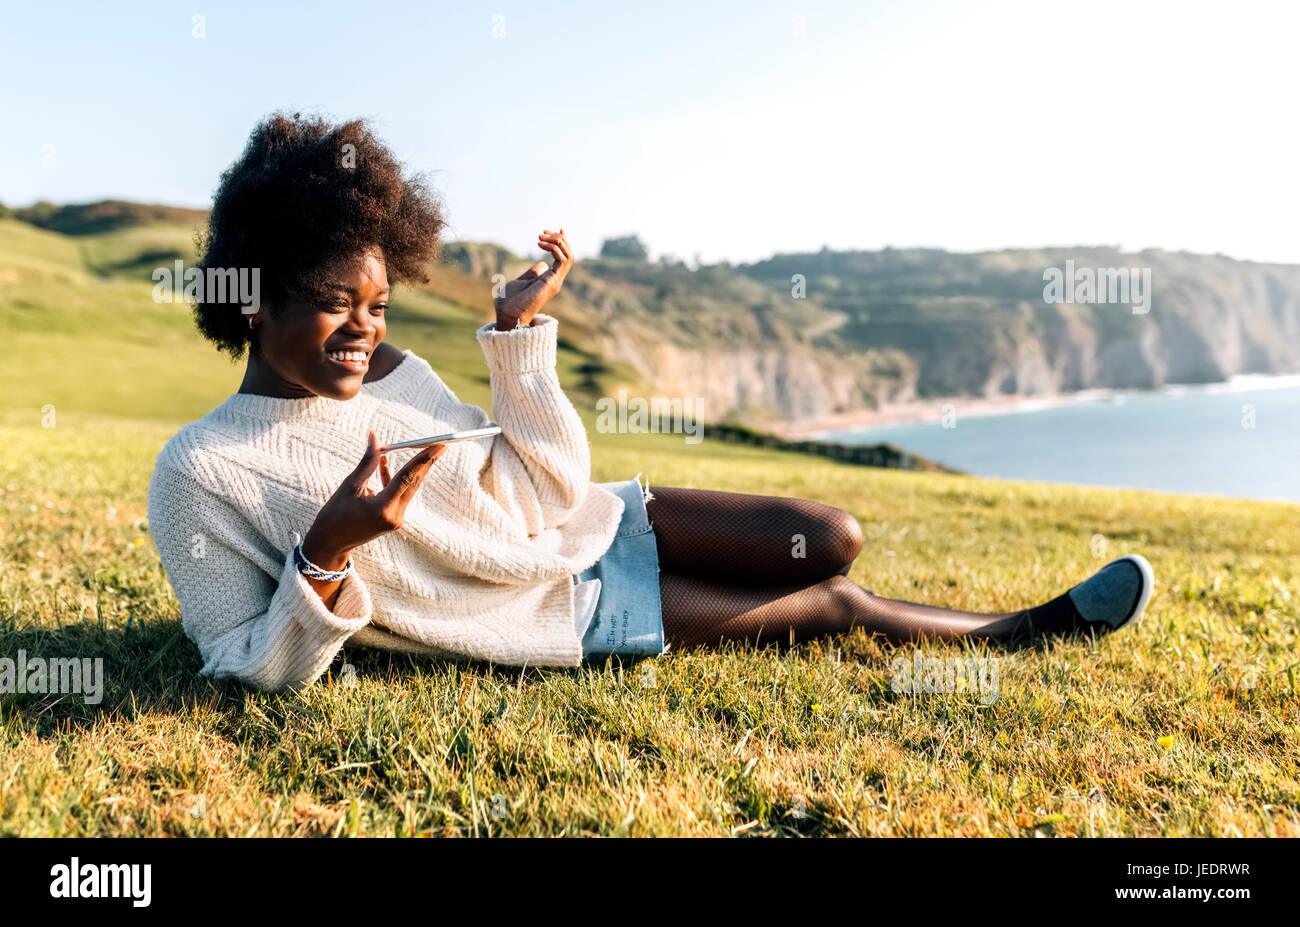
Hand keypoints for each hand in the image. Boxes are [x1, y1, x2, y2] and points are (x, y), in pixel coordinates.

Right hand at [302, 430, 445, 570]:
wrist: (331, 542)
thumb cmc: (336, 513)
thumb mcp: (351, 484)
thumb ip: (368, 461)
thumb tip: (375, 436)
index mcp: (383, 507)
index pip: (407, 478)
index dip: (422, 460)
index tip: (438, 446)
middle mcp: (394, 515)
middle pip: (414, 483)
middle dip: (426, 463)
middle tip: (440, 444)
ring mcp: (397, 520)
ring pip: (409, 489)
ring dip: (411, 469)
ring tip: (419, 448)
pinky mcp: (395, 520)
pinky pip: (400, 495)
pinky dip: (396, 481)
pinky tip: (385, 466)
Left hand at [494, 227, 573, 330]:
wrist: (508, 316)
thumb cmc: (510, 303)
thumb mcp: (521, 281)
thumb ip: (532, 273)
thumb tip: (541, 265)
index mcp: (548, 280)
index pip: (563, 258)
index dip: (561, 242)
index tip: (552, 231)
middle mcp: (555, 280)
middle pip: (569, 254)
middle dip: (559, 239)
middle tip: (543, 233)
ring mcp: (555, 281)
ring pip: (569, 255)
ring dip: (557, 242)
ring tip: (541, 237)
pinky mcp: (552, 281)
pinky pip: (563, 260)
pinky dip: (555, 248)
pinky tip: (541, 245)